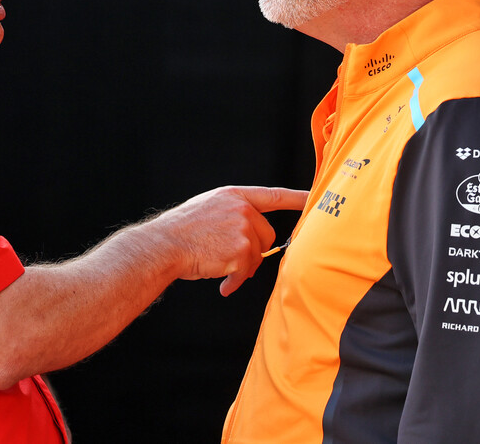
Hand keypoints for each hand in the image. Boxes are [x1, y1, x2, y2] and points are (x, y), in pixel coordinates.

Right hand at [151, 186, 307, 295]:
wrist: (165, 245)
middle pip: (268, 235)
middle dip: (255, 251)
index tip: (314, 196)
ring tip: (220, 269)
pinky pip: (247, 272)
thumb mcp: (209, 209)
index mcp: (234, 196)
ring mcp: (243, 229)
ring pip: (258, 255)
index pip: (274, 195)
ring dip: (242, 268)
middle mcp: (242, 209)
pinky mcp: (241, 251)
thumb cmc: (182, 231)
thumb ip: (234, 214)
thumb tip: (253, 238)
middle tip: (234, 261)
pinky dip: (235, 281)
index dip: (297, 197)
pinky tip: (222, 283)